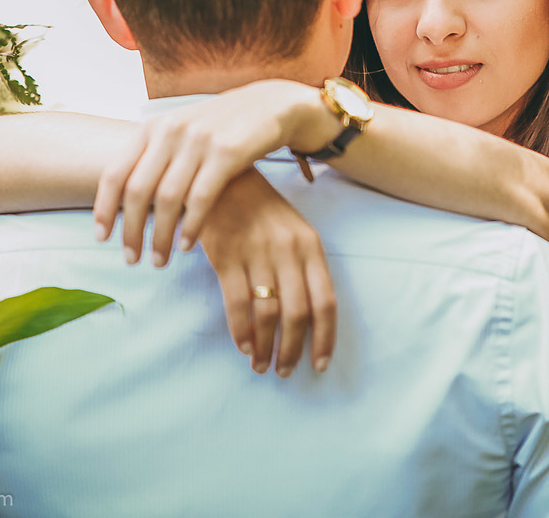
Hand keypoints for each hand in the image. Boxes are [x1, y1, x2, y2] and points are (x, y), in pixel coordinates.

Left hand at [93, 80, 320, 264]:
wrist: (270, 105)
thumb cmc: (221, 127)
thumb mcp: (182, 132)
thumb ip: (154, 157)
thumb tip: (124, 197)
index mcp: (152, 127)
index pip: (114, 173)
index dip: (105, 209)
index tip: (102, 238)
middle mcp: (170, 131)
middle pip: (137, 191)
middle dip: (131, 231)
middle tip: (132, 260)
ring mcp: (198, 140)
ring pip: (167, 199)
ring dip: (160, 236)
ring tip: (160, 260)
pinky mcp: (227, 152)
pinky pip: (200, 199)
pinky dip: (191, 226)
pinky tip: (187, 245)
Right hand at [200, 168, 336, 375]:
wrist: (222, 176)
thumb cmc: (260, 209)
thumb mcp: (292, 230)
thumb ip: (303, 267)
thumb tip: (307, 317)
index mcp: (311, 245)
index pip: (326, 301)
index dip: (325, 338)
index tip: (319, 364)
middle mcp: (288, 251)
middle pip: (298, 313)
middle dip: (293, 350)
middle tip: (285, 371)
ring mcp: (257, 252)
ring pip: (268, 313)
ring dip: (266, 346)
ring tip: (261, 366)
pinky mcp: (226, 255)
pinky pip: (237, 303)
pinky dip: (241, 331)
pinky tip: (243, 346)